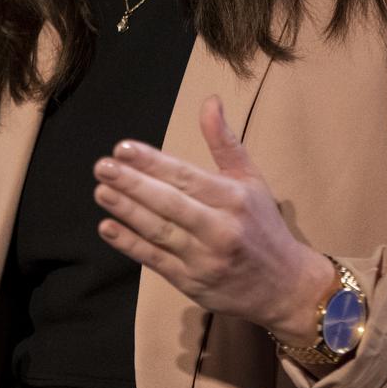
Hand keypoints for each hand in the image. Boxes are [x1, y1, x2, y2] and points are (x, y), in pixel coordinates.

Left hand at [93, 94, 335, 342]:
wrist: (285, 286)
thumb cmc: (263, 225)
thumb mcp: (251, 179)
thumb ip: (225, 141)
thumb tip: (209, 101)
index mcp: (233, 198)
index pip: (186, 176)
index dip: (153, 162)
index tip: (123, 148)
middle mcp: (219, 228)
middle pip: (169, 203)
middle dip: (132, 183)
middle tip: (102, 166)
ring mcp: (204, 258)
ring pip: (159, 231)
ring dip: (127, 211)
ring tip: (101, 190)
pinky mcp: (191, 283)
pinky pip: (155, 260)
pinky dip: (130, 244)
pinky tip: (108, 227)